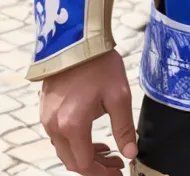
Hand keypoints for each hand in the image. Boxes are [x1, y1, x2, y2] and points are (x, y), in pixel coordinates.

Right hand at [40, 49, 136, 174]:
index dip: (102, 173)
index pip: (84, 165)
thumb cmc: (99, 64)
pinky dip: (75, 142)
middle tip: (116, 162)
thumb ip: (124, 127)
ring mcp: (46, 118)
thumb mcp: (119, 95)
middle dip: (95, 167)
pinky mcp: (45, 109)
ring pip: (64, 150)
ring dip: (84, 155)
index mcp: (72, 126)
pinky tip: (91, 135)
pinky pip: (58, 136)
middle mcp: (54, 126)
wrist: (76, 40)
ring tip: (107, 150)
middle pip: (72, 161)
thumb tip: (130, 153)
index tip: (119, 170)